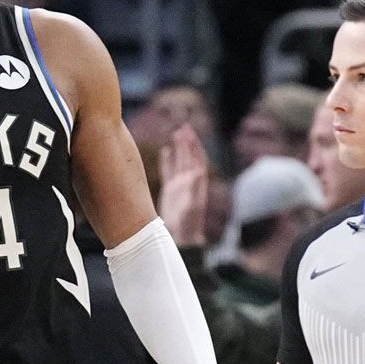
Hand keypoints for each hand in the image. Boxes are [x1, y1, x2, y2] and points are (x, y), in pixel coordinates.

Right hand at [158, 125, 208, 247]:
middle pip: (188, 157)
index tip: (190, 132)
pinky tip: (165, 151)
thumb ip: (194, 189)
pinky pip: (169, 171)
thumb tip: (199, 170)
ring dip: (179, 148)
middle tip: (184, 126)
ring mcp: (179, 186)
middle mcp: (189, 182)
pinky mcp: (170, 191)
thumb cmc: (188, 224)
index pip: (197, 159)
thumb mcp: (192, 206)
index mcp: (196, 183)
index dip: (195, 145)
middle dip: (187, 142)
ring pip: (179, 161)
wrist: (181, 237)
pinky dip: (167, 160)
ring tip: (177, 133)